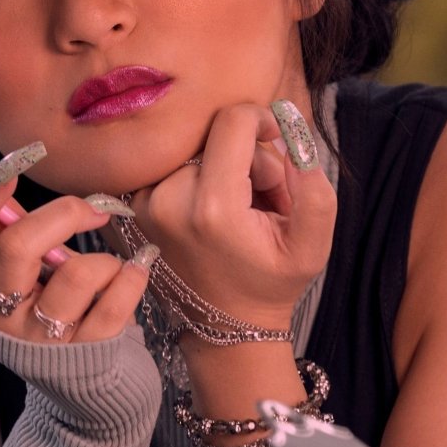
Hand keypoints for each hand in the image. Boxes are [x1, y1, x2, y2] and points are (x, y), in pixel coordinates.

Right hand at [0, 158, 152, 343]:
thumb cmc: (56, 307)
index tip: (9, 166)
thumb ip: (6, 221)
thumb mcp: (26, 268)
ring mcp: (42, 340)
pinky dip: (132, 276)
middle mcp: (1, 315)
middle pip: (17, 246)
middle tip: (94, 208)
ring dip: (104, 259)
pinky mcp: (85, 355)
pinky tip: (134, 273)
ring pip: (77, 272)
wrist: (90, 384)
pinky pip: (116, 297)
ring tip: (110, 267)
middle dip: (64, 214)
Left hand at [123, 101, 335, 331]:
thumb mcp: (313, 243)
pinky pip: (171, 166)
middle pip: (215, 137)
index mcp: (212, 207)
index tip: (278, 139)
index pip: (232, 121)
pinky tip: (211, 210)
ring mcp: (143, 204)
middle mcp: (168, 200)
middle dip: (248, 156)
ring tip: (239, 208)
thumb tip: (292, 128)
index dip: (263, 121)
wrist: (226, 326)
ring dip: (222, 167)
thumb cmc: (272, 282)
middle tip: (264, 197)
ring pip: (193, 150)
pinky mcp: (132, 207)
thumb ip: (314, 185)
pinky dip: (196, 177)